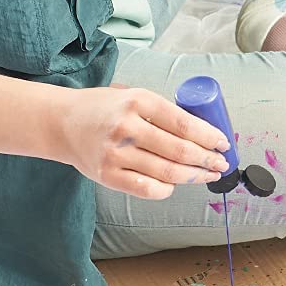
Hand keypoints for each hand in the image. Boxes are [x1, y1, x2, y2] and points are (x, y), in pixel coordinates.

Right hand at [55, 85, 229, 198]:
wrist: (61, 123)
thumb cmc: (103, 109)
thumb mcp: (132, 96)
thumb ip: (161, 112)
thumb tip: (203, 131)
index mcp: (137, 101)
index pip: (183, 123)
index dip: (209, 136)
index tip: (223, 143)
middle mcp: (126, 127)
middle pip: (179, 150)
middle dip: (207, 159)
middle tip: (221, 163)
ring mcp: (116, 153)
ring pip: (167, 172)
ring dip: (194, 176)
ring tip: (207, 174)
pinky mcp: (107, 175)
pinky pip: (147, 188)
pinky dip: (166, 188)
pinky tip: (175, 183)